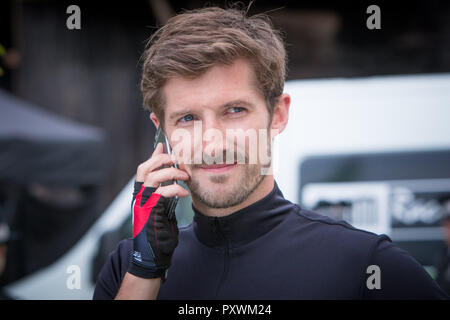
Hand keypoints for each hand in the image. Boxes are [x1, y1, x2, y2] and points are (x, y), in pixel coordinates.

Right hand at [128, 143, 189, 279]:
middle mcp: (138, 198)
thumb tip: (170, 181)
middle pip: (144, 168)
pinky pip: (162, 192)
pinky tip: (184, 192)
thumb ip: (162, 195)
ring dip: (172, 173)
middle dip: (161, 160)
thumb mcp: (160, 210)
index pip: (143, 169)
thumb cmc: (158, 234)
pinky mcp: (149, 212)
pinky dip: (176, 189)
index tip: (163, 147)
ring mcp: (142, 204)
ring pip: (153, 177)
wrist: (152, 256)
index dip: (153, 156)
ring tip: (185, 176)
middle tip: (176, 160)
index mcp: (140, 195)